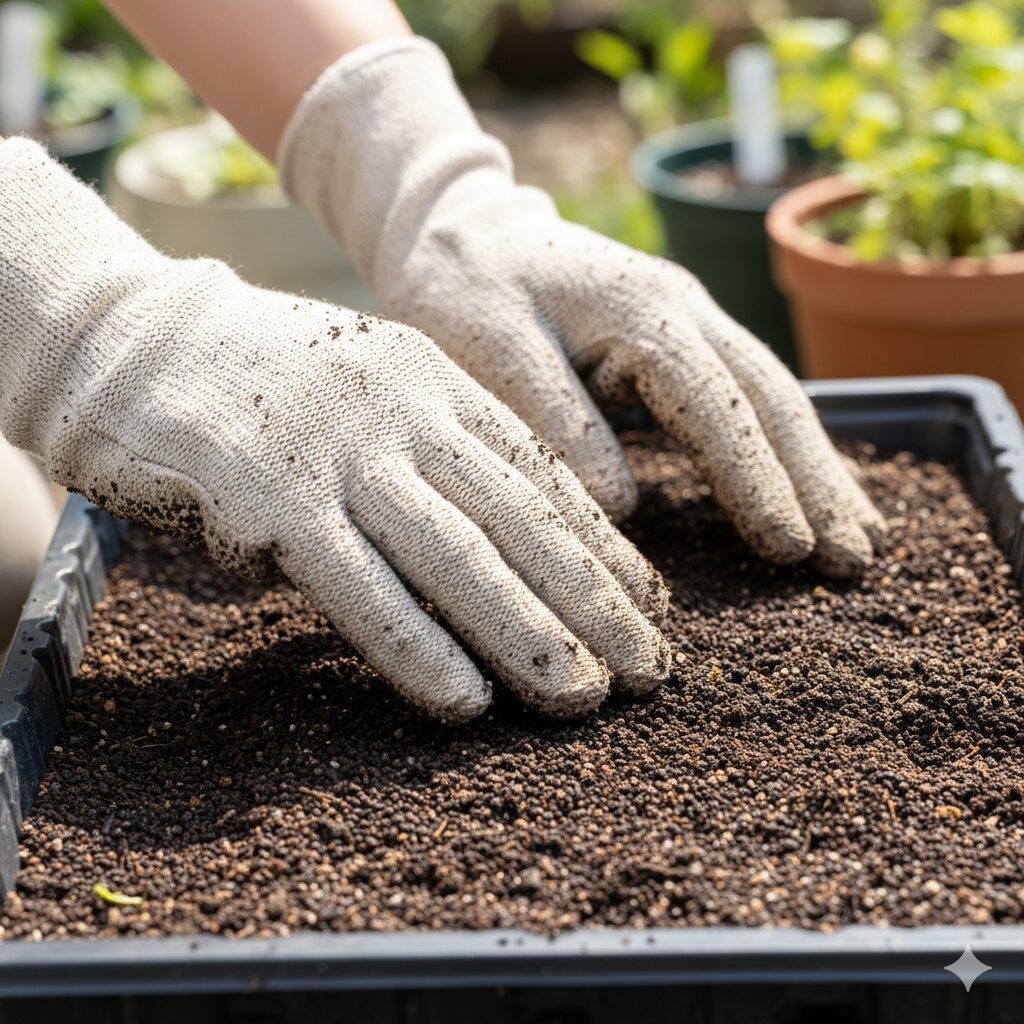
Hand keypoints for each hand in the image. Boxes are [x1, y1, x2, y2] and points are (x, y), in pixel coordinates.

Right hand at [0, 138, 668, 721]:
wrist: (141, 342)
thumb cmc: (269, 379)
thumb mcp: (374, 390)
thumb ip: (436, 452)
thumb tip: (507, 542)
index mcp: (437, 386)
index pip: (544, 476)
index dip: (604, 549)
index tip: (653, 607)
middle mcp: (404, 416)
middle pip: (520, 521)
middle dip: (595, 602)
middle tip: (653, 670)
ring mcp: (340, 456)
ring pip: (456, 556)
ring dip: (528, 633)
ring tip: (587, 698)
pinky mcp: (270, 501)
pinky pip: (358, 586)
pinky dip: (415, 645)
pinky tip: (465, 699)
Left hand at [280, 38, 884, 576]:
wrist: (461, 228)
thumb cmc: (465, 293)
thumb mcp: (492, 354)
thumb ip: (556, 423)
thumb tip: (624, 507)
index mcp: (643, 313)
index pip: (718, 406)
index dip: (757, 479)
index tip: (791, 548)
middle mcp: (684, 310)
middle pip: (771, 398)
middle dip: (816, 480)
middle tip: (855, 559)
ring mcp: (689, 319)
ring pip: (772, 395)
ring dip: (817, 466)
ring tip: (860, 535)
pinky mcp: (677, 339)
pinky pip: (747, 394)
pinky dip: (784, 445)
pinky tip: (809, 485)